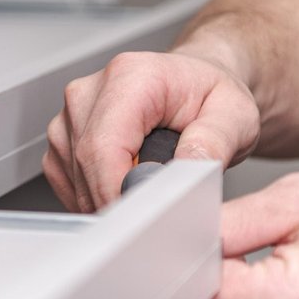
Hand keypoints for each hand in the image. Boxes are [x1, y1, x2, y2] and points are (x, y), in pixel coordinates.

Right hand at [43, 50, 259, 212]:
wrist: (194, 88)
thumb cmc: (209, 97)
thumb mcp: (236, 115)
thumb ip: (215, 141)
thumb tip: (186, 169)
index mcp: (129, 77)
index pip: (104, 147)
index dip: (119, 191)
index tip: (145, 221)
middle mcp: (88, 93)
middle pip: (87, 167)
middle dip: (120, 201)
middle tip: (161, 213)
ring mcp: (69, 118)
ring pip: (76, 182)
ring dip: (110, 199)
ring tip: (150, 186)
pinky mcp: (61, 142)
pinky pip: (69, 186)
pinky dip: (98, 197)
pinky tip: (128, 184)